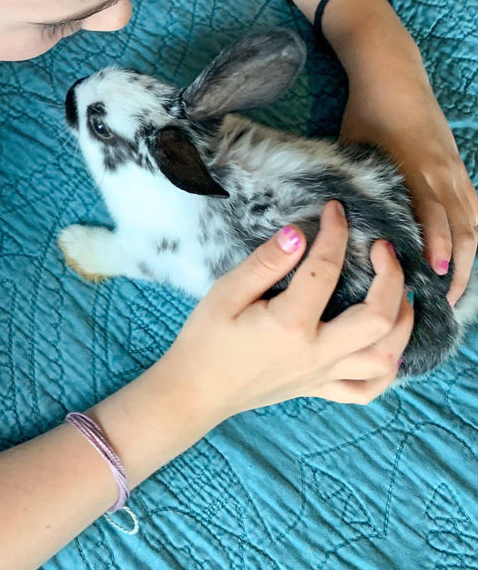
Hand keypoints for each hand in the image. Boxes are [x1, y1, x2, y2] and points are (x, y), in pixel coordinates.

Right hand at [161, 200, 413, 422]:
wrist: (196, 389)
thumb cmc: (206, 338)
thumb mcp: (225, 292)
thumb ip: (265, 263)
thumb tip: (298, 234)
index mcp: (290, 324)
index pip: (324, 270)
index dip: (335, 234)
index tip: (335, 210)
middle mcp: (316, 353)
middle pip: (378, 318)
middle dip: (391, 277)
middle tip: (382, 248)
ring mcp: (323, 375)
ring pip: (386, 357)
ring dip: (403, 322)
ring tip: (402, 292)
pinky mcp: (321, 389)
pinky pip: (369, 388)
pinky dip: (389, 367)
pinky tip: (388, 343)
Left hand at [341, 62, 477, 307]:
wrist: (393, 74)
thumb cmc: (366, 112)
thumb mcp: (355, 149)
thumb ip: (358, 185)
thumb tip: (346, 225)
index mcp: (417, 171)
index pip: (434, 217)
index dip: (436, 247)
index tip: (433, 277)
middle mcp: (444, 175)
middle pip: (463, 231)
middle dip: (458, 269)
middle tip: (447, 304)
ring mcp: (456, 172)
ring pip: (473, 224)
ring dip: (469, 258)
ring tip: (457, 290)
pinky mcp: (460, 168)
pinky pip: (474, 208)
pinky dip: (472, 234)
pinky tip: (465, 256)